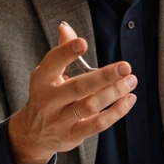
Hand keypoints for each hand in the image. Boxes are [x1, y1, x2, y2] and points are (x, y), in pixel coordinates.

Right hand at [6, 22, 137, 163]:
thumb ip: (61, 52)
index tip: (83, 43)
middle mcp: (48, 100)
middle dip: (104, 77)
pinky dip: (115, 112)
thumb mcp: (48, 74)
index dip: (67, 52)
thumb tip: (65, 27)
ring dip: (113, 93)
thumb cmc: (46, 96)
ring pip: (90, 106)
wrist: (33, 133)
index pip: (53, 63)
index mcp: (42, 80)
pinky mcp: (71, 136)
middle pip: (78, 87)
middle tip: (125, 67)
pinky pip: (97, 124)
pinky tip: (128, 100)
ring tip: (131, 81)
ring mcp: (59, 120)